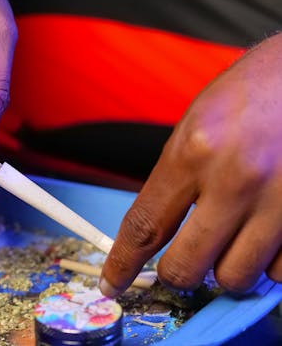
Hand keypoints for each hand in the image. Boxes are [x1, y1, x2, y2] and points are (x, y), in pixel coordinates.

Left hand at [101, 33, 281, 295]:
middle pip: (187, 267)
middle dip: (178, 274)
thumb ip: (176, 180)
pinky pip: (281, 273)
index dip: (123, 263)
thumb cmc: (250, 93)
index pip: (144, 226)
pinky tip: (267, 234)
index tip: (112, 283)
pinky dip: (268, 264)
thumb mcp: (196, 125)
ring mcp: (280, 199)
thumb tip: (159, 234)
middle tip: (183, 262)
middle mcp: (235, 179)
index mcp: (193, 151)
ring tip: (233, 238)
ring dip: (226, 268)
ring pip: (234, 277)